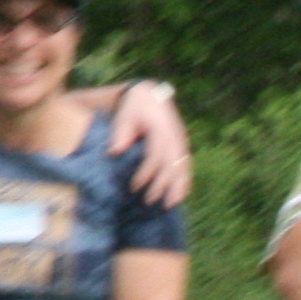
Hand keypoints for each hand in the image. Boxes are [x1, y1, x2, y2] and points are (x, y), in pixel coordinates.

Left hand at [115, 82, 193, 203]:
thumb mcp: (125, 116)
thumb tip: (115, 152)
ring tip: (171, 204)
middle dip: (164, 185)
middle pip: (172, 164)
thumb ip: (121, 133)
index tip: (135, 187)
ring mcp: (181, 141)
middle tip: (151, 202)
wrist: (150, 95)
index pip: (156, 155)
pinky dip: (184, 180)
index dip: (147, 173)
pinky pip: (185, 165)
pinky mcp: (181, 146)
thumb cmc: (134, 107)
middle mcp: (175, 136)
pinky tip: (181, 195)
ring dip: (178, 187)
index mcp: (162, 128)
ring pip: (182, 167)